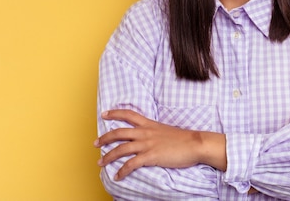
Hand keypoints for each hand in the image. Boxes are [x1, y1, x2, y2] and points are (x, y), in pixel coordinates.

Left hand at [94, 109, 225, 179]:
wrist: (195, 144)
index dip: (115, 113)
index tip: (104, 114)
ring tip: (101, 162)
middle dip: (104, 138)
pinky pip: (131, 164)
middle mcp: (145, 132)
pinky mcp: (151, 156)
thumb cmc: (183, 139)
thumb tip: (148, 138)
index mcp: (149, 124)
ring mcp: (147, 144)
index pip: (129, 114)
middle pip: (119, 132)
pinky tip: (117, 176)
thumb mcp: (166, 130)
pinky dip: (122, 171)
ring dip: (108, 156)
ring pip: (121, 148)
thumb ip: (155, 132)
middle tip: (95, 143)